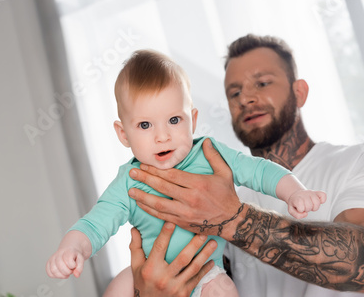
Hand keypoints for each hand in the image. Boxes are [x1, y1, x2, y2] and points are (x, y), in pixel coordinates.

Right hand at [46, 247, 84, 278]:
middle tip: (71, 270)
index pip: (68, 261)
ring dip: (61, 275)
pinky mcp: (48, 263)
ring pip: (53, 270)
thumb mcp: (81, 260)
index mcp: (68, 251)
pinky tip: (61, 274)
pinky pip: (49, 273)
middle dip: (67, 272)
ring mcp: (52, 258)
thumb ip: (80, 267)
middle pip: (60, 266)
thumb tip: (76, 275)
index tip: (74, 265)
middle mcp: (58, 254)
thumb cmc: (74, 256)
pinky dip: (56, 276)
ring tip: (66, 272)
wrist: (69, 250)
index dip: (73, 266)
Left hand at [128, 138, 242, 237]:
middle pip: (162, 188)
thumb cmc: (227, 194)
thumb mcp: (225, 172)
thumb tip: (206, 141)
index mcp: (199, 184)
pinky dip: (150, 210)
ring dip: (143, 197)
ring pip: (159, 204)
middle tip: (132, 173)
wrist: (232, 220)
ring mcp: (185, 213)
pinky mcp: (183, 222)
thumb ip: (214, 156)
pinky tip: (141, 204)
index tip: (144, 164)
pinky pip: (162, 216)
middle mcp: (190, 199)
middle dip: (145, 179)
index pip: (172, 175)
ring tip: (131, 190)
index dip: (156, 170)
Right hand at [131, 223, 216, 296]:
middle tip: (204, 232)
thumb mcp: (136, 267)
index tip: (172, 221)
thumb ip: (136, 248)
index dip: (166, 234)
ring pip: (194, 268)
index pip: (159, 247)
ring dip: (205, 254)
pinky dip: (206, 269)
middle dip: (195, 244)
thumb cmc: (143, 284)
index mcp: (150, 269)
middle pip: (182, 258)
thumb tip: (134, 228)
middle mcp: (163, 278)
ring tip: (213, 243)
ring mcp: (175, 287)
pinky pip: (197, 279)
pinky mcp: (184, 294)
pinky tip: (212, 260)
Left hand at [287, 190, 325, 218]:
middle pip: (309, 206)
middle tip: (304, 207)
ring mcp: (311, 193)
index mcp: (297, 198)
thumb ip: (297, 215)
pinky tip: (317, 202)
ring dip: (314, 207)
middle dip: (307, 209)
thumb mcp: (291, 210)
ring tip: (310, 206)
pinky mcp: (318, 192)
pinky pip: (323, 195)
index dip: (300, 209)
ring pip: (317, 202)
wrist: (296, 195)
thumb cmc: (295, 204)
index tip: (298, 208)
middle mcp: (304, 194)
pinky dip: (323, 200)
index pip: (300, 205)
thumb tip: (306, 214)